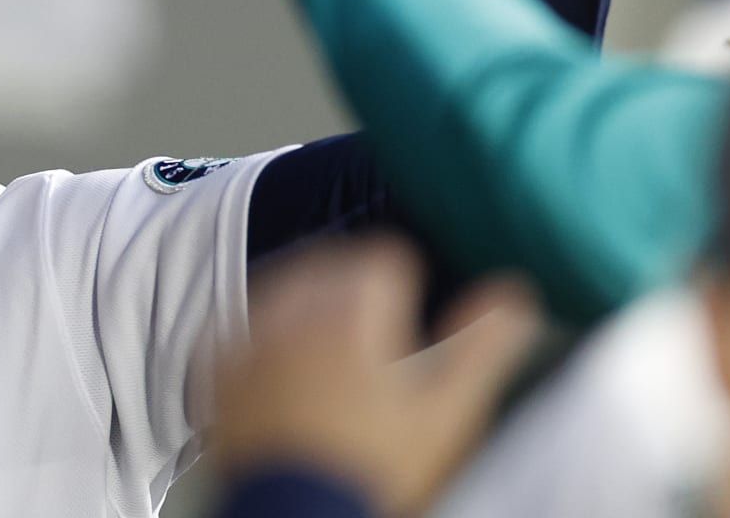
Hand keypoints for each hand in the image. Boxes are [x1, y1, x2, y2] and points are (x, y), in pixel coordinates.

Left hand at [210, 238, 540, 517]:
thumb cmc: (378, 471)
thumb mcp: (447, 412)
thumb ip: (482, 346)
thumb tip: (513, 294)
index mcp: (353, 312)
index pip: (382, 258)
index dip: (403, 280)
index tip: (408, 307)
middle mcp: (295, 313)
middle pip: (330, 266)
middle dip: (355, 286)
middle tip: (374, 325)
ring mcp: (250, 340)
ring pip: (282, 288)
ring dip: (307, 302)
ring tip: (328, 340)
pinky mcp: (215, 371)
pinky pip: (235, 326)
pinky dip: (258, 333)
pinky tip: (277, 358)